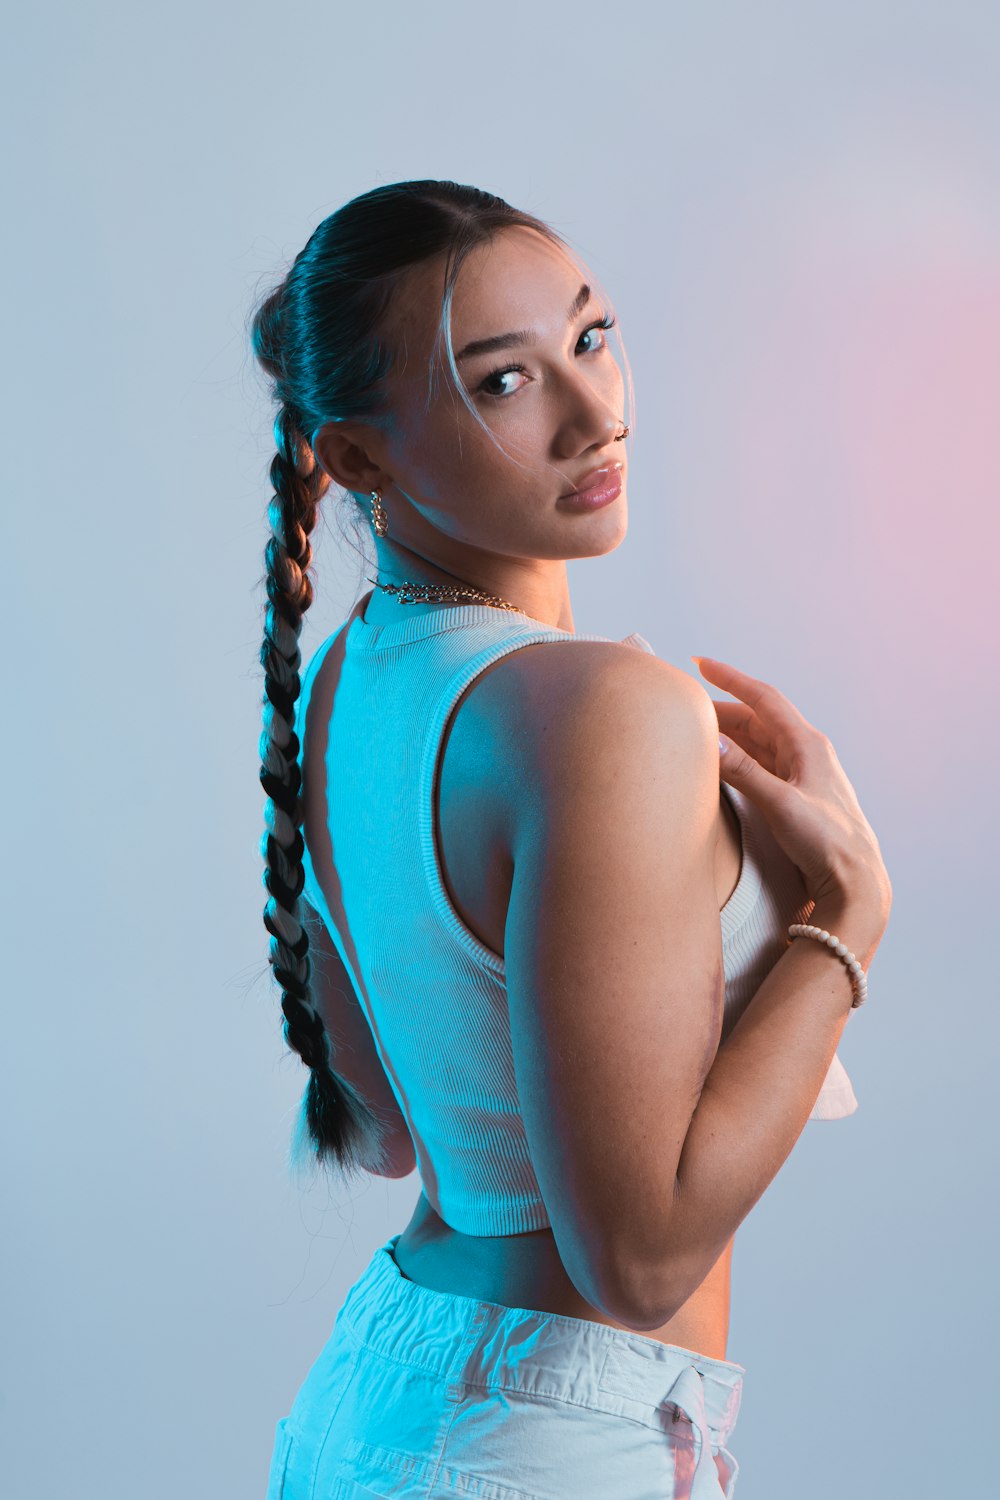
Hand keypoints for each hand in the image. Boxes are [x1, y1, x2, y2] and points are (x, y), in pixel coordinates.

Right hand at [692, 655, 892, 933]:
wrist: (854, 883)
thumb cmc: (827, 844)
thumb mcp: (780, 804)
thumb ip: (744, 772)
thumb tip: (711, 741)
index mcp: (807, 745)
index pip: (762, 698)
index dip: (730, 678)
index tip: (700, 665)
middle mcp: (806, 754)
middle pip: (757, 719)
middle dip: (721, 710)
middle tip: (687, 710)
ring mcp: (802, 775)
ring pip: (758, 743)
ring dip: (729, 735)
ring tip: (697, 733)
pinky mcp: (796, 796)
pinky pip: (761, 765)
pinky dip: (738, 758)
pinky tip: (722, 764)